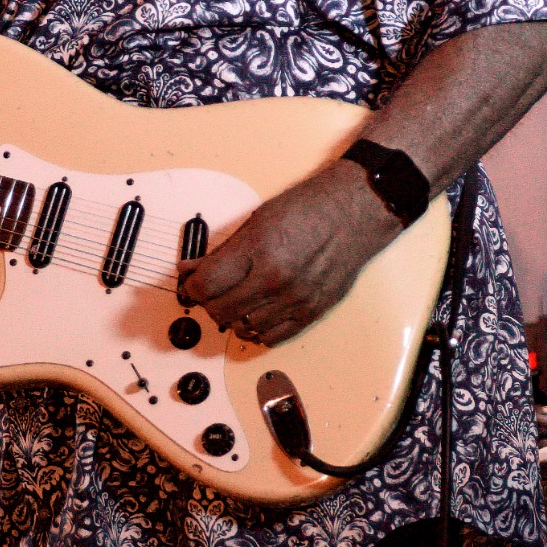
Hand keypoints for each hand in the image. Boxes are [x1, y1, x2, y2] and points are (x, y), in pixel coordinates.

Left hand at [177, 160, 403, 345]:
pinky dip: (255, 330)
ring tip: (233, 300)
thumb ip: (222, 251)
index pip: (206, 285)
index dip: (191, 286)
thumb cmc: (309, 209)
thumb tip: (191, 269)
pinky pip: (270, 337)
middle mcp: (276, 279)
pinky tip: (253, 314)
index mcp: (258, 250)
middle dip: (208, 301)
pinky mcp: (311, 313)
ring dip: (231, 317)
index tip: (191, 282)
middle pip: (220, 310)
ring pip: (242, 329)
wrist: (355, 212)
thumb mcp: (256, 220)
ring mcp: (295, 299)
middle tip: (209, 290)